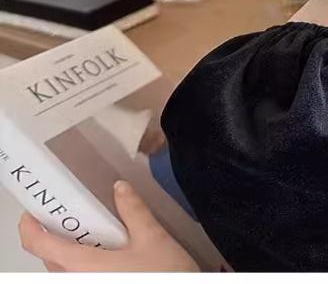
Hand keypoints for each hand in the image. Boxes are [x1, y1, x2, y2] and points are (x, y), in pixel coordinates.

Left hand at [18, 180, 199, 271]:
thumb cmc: (163, 274)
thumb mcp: (152, 236)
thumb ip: (133, 210)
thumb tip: (119, 187)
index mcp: (82, 266)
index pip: (40, 246)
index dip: (29, 227)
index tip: (32, 211)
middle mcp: (77, 282)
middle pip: (50, 260)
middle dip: (53, 237)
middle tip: (71, 214)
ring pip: (64, 273)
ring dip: (68, 253)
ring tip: (91, 232)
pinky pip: (79, 279)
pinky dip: (82, 265)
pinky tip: (106, 253)